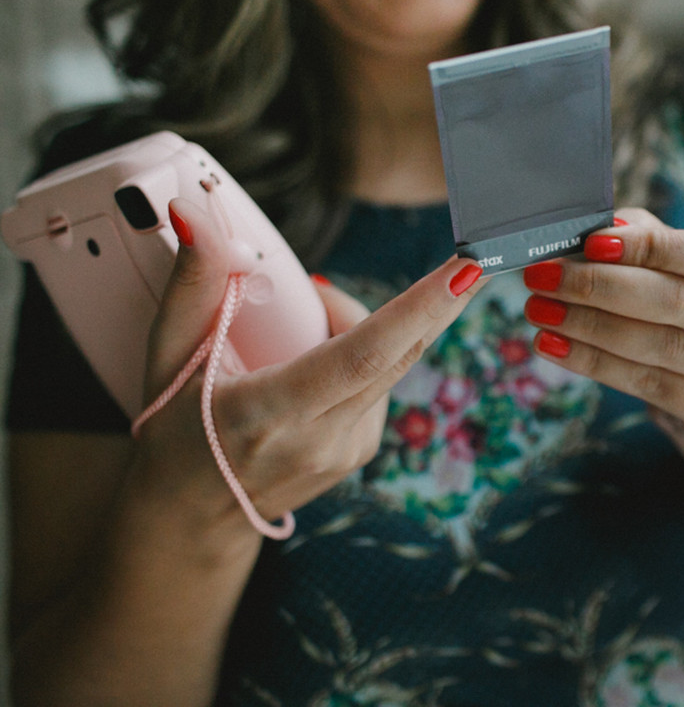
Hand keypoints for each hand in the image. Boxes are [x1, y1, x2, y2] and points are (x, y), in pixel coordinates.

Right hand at [131, 198, 484, 536]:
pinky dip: (367, 351)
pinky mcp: (363, 452)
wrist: (192, 515)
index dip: (418, 310)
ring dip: (373, 321)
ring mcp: (350, 451)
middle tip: (469, 254)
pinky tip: (324, 349)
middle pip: (400, 354)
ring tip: (311, 313)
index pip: (363, 355)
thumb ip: (191, 282)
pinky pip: (382, 381)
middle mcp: (323, 440)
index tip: (466, 271)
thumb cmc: (175, 430)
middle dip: (443, 300)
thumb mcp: (168, 356)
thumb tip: (197, 212)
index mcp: (273, 414)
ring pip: (392, 362)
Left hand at [523, 208, 683, 442]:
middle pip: (679, 302)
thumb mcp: (681, 264)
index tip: (589, 244)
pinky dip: (595, 364)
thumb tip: (597, 232)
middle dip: (601, 287)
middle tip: (544, 277)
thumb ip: (647, 239)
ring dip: (589, 326)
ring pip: (660, 346)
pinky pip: (650, 386)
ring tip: (540, 310)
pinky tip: (556, 347)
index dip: (648, 249)